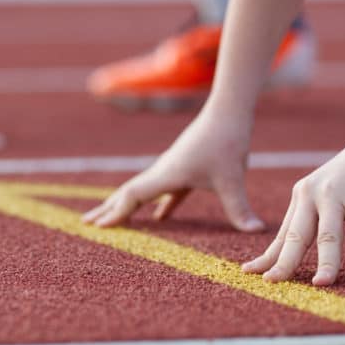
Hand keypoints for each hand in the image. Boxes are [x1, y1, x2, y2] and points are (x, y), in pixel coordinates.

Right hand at [82, 112, 264, 231]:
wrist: (228, 113)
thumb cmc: (226, 141)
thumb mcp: (232, 178)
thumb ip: (240, 207)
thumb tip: (257, 231)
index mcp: (166, 175)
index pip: (133, 196)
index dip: (114, 212)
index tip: (97, 227)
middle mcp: (163, 171)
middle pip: (128, 194)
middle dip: (108, 209)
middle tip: (87, 224)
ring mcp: (172, 169)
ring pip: (144, 191)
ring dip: (127, 205)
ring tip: (113, 218)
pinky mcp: (186, 169)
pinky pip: (166, 192)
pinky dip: (159, 206)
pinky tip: (160, 219)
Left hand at [242, 130, 344, 285]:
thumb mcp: (342, 203)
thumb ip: (343, 230)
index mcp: (302, 197)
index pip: (284, 234)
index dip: (270, 255)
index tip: (250, 272)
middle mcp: (313, 195)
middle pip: (297, 236)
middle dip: (283, 261)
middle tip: (271, 282)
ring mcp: (337, 195)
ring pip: (329, 235)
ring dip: (327, 263)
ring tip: (321, 285)